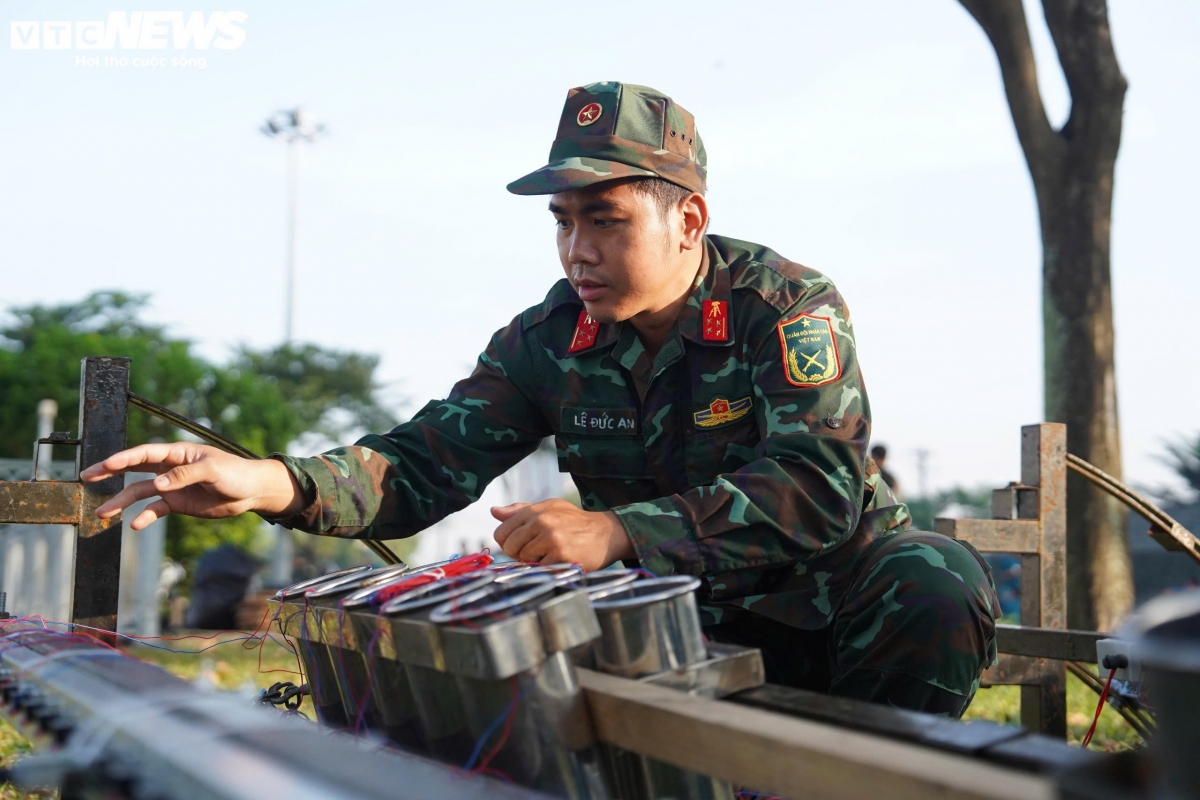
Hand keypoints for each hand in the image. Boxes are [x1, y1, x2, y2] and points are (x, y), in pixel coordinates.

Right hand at [79, 443, 303, 529]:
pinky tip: (134, 525)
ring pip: (140, 492)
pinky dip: (145, 517)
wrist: (251, 492)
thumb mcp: (213, 470)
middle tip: (86, 477)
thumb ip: (184, 475)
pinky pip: (155, 510)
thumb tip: (158, 484)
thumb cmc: (235, 473)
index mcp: (178, 453)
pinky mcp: (177, 503)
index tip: (105, 465)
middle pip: (134, 469)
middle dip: (110, 473)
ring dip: (121, 502)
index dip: (125, 458)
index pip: (146, 453)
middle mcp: (170, 468)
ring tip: (101, 513)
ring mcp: (171, 486)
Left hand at [491, 499, 633, 571]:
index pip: (501, 532)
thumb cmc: (575, 522)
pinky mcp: (561, 556)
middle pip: (510, 547)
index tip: (520, 545)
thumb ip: (520, 511)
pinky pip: (539, 569)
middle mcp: (541, 522)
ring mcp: (551, 539)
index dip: (507, 542)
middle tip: (537, 552)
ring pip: (524, 559)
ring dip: (534, 561)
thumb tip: (494, 511)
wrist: (607, 533)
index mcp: (535, 510)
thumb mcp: (549, 508)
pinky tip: (559, 561)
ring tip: (551, 554)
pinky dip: (546, 568)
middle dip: (519, 554)